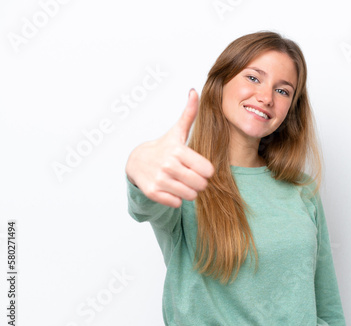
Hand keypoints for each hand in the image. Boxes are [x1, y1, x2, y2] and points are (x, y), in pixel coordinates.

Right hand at [125, 89, 214, 207]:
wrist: (136, 161)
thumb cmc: (164, 147)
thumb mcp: (177, 131)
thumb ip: (189, 113)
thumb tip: (194, 91)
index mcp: (178, 150)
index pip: (207, 170)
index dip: (206, 171)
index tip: (199, 167)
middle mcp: (169, 165)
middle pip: (201, 184)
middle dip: (199, 183)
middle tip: (192, 177)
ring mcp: (160, 179)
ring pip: (190, 195)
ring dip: (190, 191)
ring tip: (184, 183)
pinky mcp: (153, 192)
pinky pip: (177, 203)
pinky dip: (177, 199)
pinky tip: (172, 189)